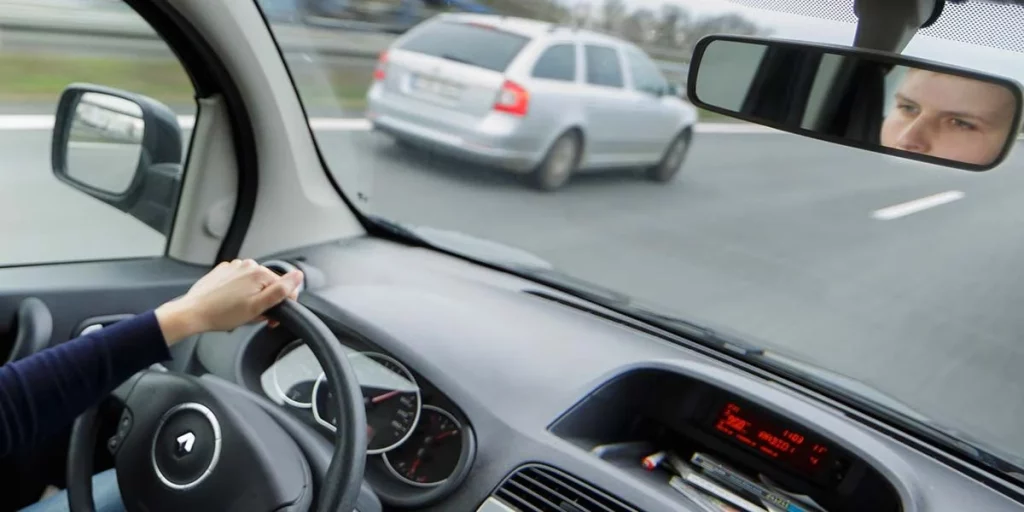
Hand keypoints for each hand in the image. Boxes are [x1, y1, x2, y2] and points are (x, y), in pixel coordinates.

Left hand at [155, 259, 303, 344]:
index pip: (284, 288)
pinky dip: (239, 292)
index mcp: (260, 273)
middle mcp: (248, 265)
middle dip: (265, 302)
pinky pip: (239, 281)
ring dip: (252, 297)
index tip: (270, 320)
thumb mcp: (257, 307)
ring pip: (254, 284)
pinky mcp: (223, 272)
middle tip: (251, 317)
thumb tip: (299, 276)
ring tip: (239, 311)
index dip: (281, 306)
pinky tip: (230, 303)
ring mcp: (234, 267)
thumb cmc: (222, 314)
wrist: (193, 313)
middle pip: (268, 285)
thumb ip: (281, 290)